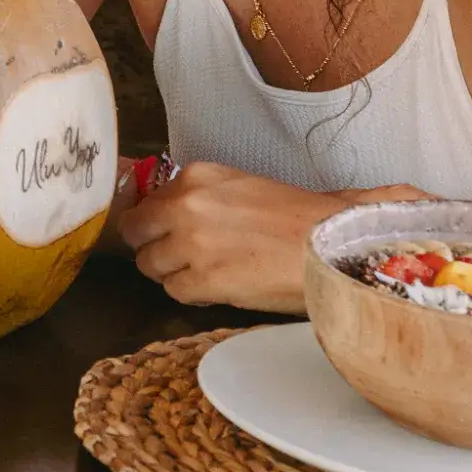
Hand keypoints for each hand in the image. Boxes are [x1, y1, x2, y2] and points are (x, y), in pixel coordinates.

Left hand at [115, 164, 428, 311]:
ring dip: (173, 274)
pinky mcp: (204, 280)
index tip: (169, 233)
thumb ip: (201, 198)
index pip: (147, 202)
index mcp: (196, 176)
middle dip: (154, 248)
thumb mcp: (242, 188)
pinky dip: (193, 294)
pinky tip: (220, 288)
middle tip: (180, 259)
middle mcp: (186, 205)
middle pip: (137, 233)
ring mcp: (191, 243)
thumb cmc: (299, 219)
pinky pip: (175, 291)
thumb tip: (167, 214)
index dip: (156, 223)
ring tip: (208, 274)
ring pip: (150, 266)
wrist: (334, 246)